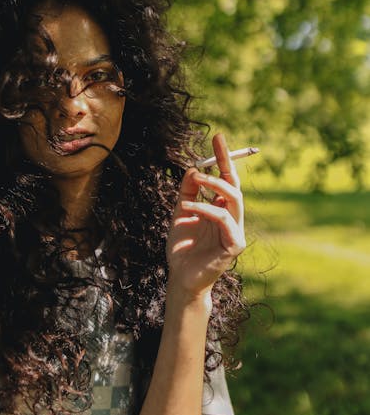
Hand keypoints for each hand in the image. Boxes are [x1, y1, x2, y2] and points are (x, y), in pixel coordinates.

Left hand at [166, 133, 245, 299]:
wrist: (180, 277)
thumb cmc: (182, 247)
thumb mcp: (180, 212)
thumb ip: (187, 192)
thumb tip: (193, 168)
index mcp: (220, 208)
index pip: (226, 179)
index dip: (224, 158)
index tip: (219, 137)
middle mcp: (231, 217)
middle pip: (235, 184)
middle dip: (226, 162)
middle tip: (214, 147)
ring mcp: (235, 231)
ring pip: (234, 199)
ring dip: (214, 185)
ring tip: (196, 178)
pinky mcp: (234, 245)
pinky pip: (223, 219)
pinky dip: (206, 209)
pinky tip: (188, 207)